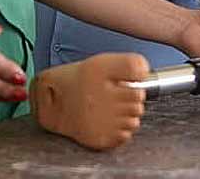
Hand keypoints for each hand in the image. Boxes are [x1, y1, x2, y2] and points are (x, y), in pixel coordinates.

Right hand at [31, 53, 148, 150]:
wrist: (54, 105)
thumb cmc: (78, 83)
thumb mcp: (100, 62)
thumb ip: (127, 64)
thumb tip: (146, 71)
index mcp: (99, 71)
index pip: (135, 67)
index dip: (138, 73)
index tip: (133, 76)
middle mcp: (99, 95)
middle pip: (139, 96)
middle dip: (133, 95)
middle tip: (118, 94)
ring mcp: (101, 119)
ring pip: (135, 117)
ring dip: (128, 113)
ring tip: (112, 108)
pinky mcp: (101, 137)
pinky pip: (126, 134)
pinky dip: (121, 129)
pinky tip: (109, 120)